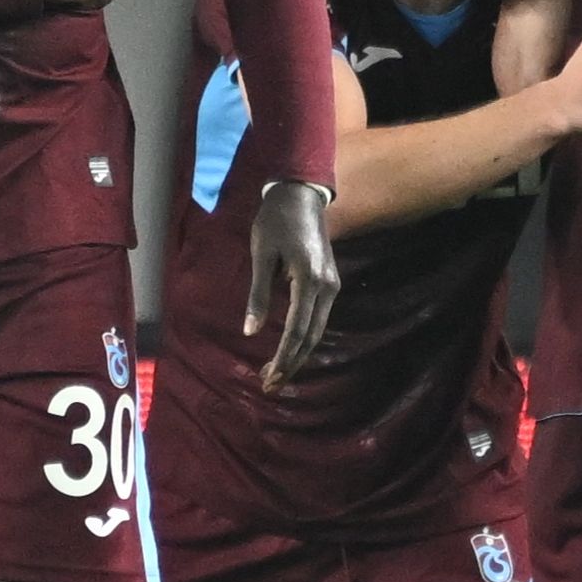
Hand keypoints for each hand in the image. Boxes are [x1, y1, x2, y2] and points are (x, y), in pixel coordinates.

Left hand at [243, 179, 338, 388]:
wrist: (301, 195)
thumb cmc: (275, 221)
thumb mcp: (261, 256)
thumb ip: (257, 295)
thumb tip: (250, 331)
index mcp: (309, 280)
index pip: (297, 330)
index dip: (283, 357)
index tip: (268, 378)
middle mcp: (327, 287)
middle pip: (311, 337)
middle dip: (291, 364)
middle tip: (270, 386)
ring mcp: (332, 285)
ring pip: (317, 330)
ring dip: (298, 354)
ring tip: (277, 373)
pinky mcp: (330, 282)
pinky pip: (319, 318)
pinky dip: (305, 338)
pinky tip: (290, 349)